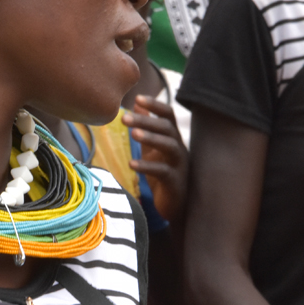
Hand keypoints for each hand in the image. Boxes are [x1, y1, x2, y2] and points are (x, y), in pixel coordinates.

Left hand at [123, 95, 187, 223]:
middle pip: (167, 128)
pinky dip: (147, 166)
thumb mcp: (152, 148)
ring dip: (151, 139)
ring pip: (169, 146)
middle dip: (147, 121)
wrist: (176, 206)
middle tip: (124, 118)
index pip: (168, 115)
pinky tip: (132, 164)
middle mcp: (179, 148)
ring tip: (132, 135)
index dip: (155, 105)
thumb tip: (136, 104)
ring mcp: (180, 165)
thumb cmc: (164, 174)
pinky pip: (163, 171)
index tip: (137, 98)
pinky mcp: (175, 182)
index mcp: (173, 138)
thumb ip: (146, 128)